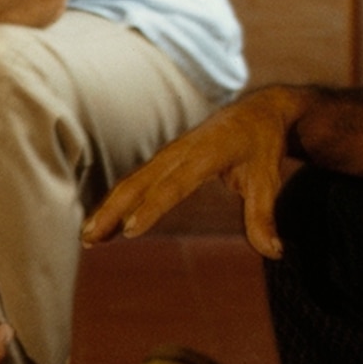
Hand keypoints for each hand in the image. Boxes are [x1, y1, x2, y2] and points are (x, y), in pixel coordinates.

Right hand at [84, 87, 310, 257]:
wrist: (260, 110)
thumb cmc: (263, 145)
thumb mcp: (269, 179)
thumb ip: (264, 217)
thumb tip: (274, 253)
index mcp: (207, 153)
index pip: (174, 185)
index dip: (152, 208)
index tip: (131, 231)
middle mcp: (181, 150)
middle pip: (139, 182)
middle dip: (112, 210)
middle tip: (90, 238)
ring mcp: (170, 152)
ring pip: (132, 181)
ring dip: (108, 208)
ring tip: (88, 237)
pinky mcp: (165, 158)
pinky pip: (137, 180)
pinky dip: (117, 201)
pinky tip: (105, 224)